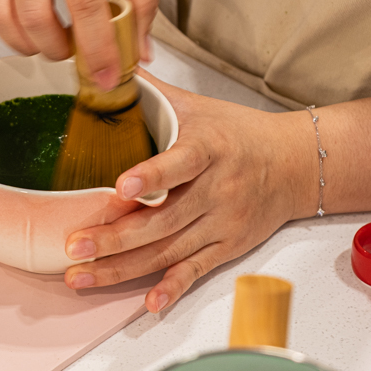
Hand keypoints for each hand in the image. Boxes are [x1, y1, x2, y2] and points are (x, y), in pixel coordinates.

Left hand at [63, 69, 317, 311]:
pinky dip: (172, 288)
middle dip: (115, 236)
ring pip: (169, 250)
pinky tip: (148, 303)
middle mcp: (217, 190)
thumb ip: (152, 92)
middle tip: (75, 244)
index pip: (179, 163)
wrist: (295, 164)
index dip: (151, 175)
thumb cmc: (238, 132)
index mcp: (208, 149)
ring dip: (123, 268)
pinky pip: (196, 271)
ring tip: (81, 275)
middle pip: (163, 219)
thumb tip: (109, 67)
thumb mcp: (197, 105)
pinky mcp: (227, 247)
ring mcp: (222, 223)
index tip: (121, 185)